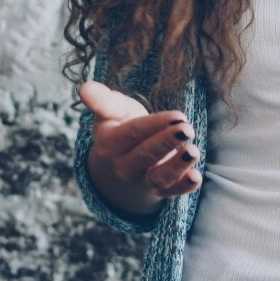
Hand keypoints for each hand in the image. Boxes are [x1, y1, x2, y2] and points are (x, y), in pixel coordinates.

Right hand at [79, 80, 202, 214]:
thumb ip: (101, 100)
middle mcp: (123, 166)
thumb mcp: (112, 111)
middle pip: (146, 154)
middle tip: (187, 129)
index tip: (178, 115)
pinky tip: (195, 178)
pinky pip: (170, 192)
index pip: (133, 133)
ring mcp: (141, 181)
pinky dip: (183, 187)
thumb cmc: (121, 124)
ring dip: (176, 167)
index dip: (155, 125)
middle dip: (167, 142)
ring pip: (158, 177)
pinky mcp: (159, 191)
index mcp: (109, 144)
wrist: (122, 157)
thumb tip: (83, 88)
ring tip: (193, 152)